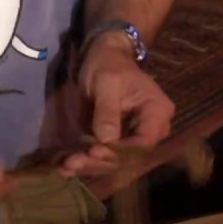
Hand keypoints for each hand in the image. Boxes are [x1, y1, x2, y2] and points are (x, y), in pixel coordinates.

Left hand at [61, 33, 175, 176]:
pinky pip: (105, 155)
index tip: (93, 152)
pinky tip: (65, 167)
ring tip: (64, 167)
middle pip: (128, 157)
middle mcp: (152, 130)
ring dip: (89, 166)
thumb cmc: (109, 64)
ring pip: (115, 161)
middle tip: (72, 163)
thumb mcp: (107, 83)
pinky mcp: (119, 140)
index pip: (142, 143)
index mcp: (157, 113)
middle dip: (98, 162)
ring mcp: (135, 137)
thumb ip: (107, 112)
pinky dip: (86, 161)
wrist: (105, 56)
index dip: (118, 152)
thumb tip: (106, 140)